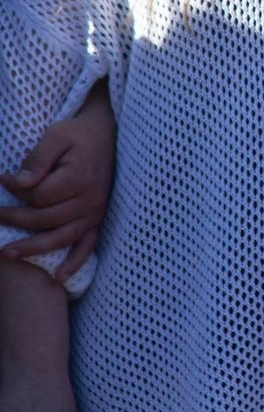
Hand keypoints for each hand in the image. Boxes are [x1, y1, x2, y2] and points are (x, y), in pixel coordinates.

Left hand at [0, 97, 115, 280]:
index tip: (2, 179)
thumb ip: (38, 159)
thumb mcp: (55, 136)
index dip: (14, 190)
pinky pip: (87, 245)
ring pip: (60, 238)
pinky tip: (58, 277)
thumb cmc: (77, 135)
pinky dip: (74, 262)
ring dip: (32, 247)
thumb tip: (19, 183)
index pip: (38, 196)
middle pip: (44, 219)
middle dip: (13, 218)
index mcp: (78, 179)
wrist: (106, 135)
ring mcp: (94, 212)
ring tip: (5, 252)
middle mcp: (89, 200)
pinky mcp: (97, 219)